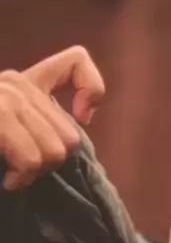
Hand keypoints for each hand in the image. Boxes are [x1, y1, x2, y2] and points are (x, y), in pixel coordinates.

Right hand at [0, 45, 104, 190]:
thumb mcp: (15, 129)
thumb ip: (43, 121)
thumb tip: (81, 121)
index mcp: (23, 82)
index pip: (76, 61)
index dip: (91, 91)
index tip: (81, 117)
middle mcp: (15, 83)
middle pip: (70, 137)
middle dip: (51, 163)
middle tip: (25, 167)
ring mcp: (4, 98)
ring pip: (54, 153)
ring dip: (35, 175)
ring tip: (13, 172)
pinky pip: (31, 160)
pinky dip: (22, 180)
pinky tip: (8, 180)